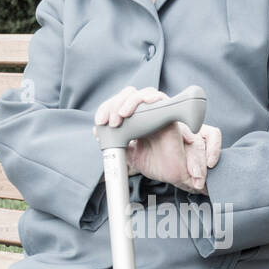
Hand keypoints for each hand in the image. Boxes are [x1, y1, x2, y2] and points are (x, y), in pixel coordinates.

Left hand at [93, 86, 220, 192]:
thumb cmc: (154, 163)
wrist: (171, 174)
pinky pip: (162, 99)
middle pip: (129, 94)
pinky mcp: (170, 116)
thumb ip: (116, 142)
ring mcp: (158, 113)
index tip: (99, 123)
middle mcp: (147, 113)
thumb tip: (98, 131)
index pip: (119, 103)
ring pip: (143, 93)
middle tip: (109, 121)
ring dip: (130, 101)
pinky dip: (152, 98)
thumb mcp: (129, 153)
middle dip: (115, 104)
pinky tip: (144, 103)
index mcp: (136, 119)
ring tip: (122, 115)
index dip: (107, 108)